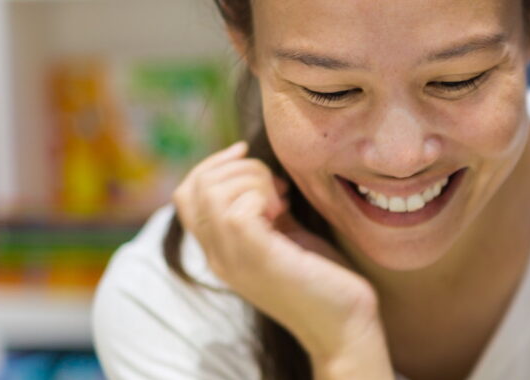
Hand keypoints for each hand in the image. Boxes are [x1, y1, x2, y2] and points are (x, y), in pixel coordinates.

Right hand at [174, 142, 392, 378]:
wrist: (344, 323)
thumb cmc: (322, 277)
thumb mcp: (285, 235)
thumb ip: (264, 209)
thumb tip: (256, 170)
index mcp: (220, 250)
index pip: (186, 194)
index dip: (213, 164)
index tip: (246, 153)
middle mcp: (218, 256)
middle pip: (195, 186)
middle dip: (239, 168)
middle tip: (278, 187)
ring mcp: (233, 260)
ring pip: (213, 192)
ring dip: (253, 179)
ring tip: (283, 200)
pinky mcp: (259, 259)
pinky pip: (238, 209)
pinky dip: (263, 195)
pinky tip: (286, 211)